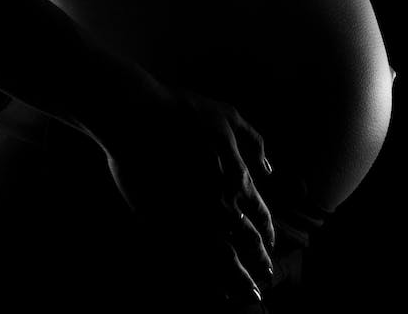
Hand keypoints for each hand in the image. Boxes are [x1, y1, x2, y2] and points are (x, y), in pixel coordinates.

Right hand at [103, 85, 276, 304]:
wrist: (136, 116)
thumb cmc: (179, 112)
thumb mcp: (226, 116)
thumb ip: (253, 141)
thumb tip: (268, 168)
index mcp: (235, 178)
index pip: (259, 215)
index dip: (268, 235)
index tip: (271, 250)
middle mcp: (219, 201)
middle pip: (246, 242)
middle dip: (258, 264)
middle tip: (263, 280)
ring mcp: (192, 214)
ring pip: (223, 258)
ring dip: (237, 280)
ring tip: (247, 296)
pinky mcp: (165, 223)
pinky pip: (191, 258)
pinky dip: (206, 278)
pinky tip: (212, 289)